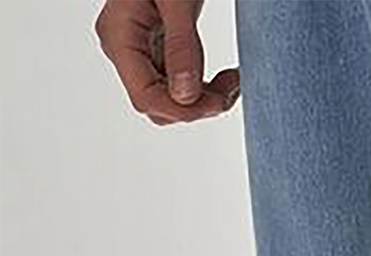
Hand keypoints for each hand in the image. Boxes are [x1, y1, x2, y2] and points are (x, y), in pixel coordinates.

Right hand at [94, 0, 239, 124]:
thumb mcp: (178, 0)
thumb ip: (181, 46)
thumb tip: (185, 97)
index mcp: (120, 36)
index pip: (146, 97)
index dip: (183, 111)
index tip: (218, 102)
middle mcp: (124, 48)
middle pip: (158, 104)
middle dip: (197, 105)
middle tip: (232, 88)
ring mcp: (138, 50)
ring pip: (169, 99)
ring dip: (204, 99)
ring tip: (233, 82)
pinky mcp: (155, 48)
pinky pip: (177, 83)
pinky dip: (203, 87)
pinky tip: (225, 78)